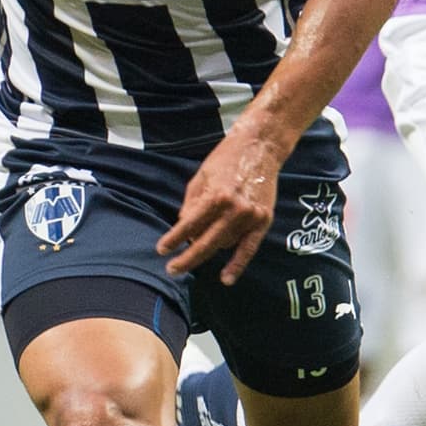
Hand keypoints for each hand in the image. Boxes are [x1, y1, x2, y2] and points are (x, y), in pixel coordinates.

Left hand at [156, 124, 282, 284]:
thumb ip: (191, 204)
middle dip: (187, 259)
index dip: (174, 239)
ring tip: (203, 238)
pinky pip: (248, 249)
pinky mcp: (263, 220)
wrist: (261, 146)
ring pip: (223, 244)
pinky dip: (237, 265)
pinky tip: (226, 278)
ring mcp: (250, 217)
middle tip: (172, 268)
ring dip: (210, 245)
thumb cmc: (227, 158)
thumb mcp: (201, 177)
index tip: (162, 250)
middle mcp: (234, 209)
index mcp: (216, 196)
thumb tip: (185, 230)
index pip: (190, 225)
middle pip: (205, 243)